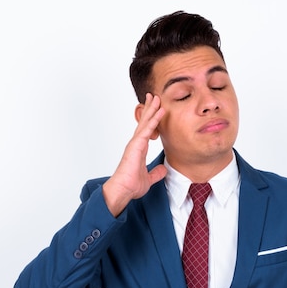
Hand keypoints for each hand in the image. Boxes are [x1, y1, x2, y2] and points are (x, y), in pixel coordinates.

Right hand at [102, 93, 167, 216]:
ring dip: (151, 109)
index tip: (157, 109)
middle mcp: (136, 144)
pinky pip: (146, 130)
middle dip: (150, 109)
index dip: (152, 119)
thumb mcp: (149, 179)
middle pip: (144, 122)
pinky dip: (153, 120)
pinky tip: (159, 111)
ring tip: (157, 97)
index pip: (146, 131)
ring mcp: (135, 144)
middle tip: (155, 96)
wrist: (122, 191)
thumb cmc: (131, 185)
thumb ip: (156, 173)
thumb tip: (164, 169)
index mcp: (139, 150)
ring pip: (145, 123)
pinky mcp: (135, 146)